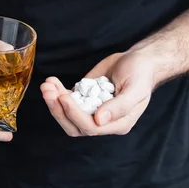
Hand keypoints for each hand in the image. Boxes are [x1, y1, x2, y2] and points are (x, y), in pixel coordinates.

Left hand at [40, 51, 155, 136]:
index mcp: (118, 124)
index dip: (74, 113)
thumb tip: (100, 120)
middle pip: (74, 125)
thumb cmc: (141, 74)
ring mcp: (91, 110)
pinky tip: (51, 82)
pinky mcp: (84, 99)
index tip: (63, 96)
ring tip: (47, 85)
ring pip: (67, 115)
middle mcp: (103, 122)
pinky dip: (57, 93)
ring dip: (54, 102)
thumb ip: (120, 106)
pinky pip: (67, 101)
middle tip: (48, 91)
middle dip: (58, 109)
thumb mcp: (136, 89)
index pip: (91, 127)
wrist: (137, 60)